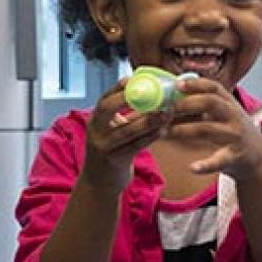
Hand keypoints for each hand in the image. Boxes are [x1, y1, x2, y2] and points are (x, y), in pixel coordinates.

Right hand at [78, 76, 169, 194]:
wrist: (100, 183)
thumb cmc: (111, 152)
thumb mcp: (110, 132)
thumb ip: (123, 117)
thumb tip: (149, 98)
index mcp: (94, 121)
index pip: (103, 99)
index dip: (117, 88)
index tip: (132, 78)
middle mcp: (94, 131)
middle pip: (108, 109)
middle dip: (131, 99)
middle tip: (154, 94)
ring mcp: (103, 146)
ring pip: (127, 129)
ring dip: (149, 120)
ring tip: (167, 112)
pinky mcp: (114, 161)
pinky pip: (135, 146)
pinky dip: (150, 137)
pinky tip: (163, 131)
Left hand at [165, 77, 261, 177]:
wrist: (258, 158)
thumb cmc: (232, 131)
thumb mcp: (223, 113)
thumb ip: (203, 103)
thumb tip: (172, 93)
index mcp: (229, 103)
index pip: (214, 87)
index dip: (195, 83)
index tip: (177, 84)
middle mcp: (233, 116)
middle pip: (211, 103)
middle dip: (187, 103)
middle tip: (168, 107)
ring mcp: (235, 136)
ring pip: (207, 129)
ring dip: (183, 130)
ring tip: (163, 132)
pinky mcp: (234, 157)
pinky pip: (218, 160)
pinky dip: (206, 165)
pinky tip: (193, 167)